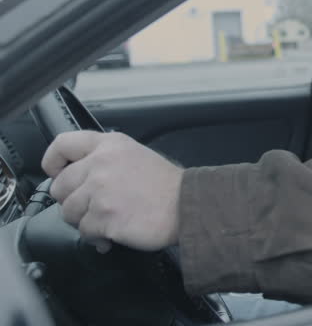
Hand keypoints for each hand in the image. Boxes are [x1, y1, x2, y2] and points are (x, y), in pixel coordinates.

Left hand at [41, 131, 183, 251]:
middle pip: (60, 187)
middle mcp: (101, 164)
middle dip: (73, 201)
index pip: (62, 144)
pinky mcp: (104, 217)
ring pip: (69, 212)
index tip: (59, 174)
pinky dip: (97, 237)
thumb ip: (104, 159)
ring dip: (85, 220)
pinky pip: (84, 232)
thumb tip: (77, 175)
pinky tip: (114, 232)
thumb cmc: (167, 186)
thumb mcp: (135, 155)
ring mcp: (101, 191)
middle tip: (93, 206)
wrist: (189, 206)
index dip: (54, 163)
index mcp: (109, 145)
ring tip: (108, 220)